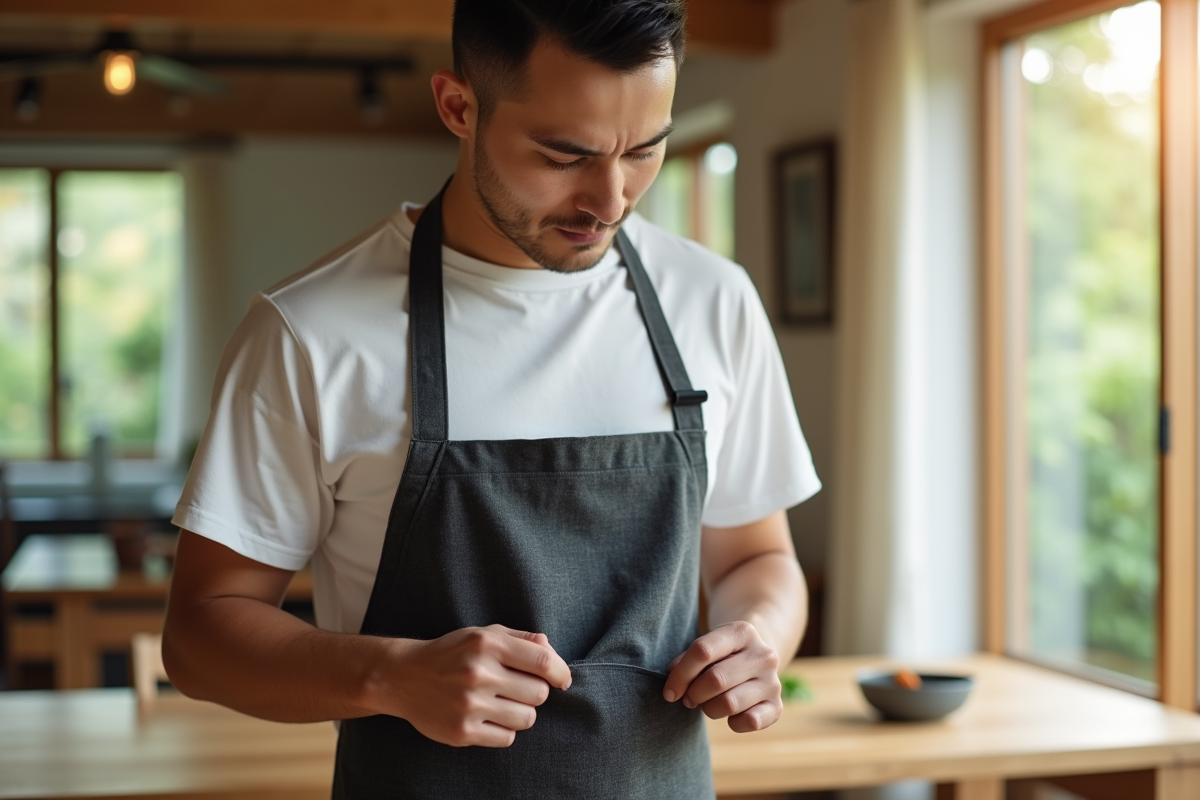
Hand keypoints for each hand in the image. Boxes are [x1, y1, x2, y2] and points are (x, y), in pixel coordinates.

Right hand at [378, 625, 571, 747]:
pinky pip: (507, 738)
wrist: (404, 677)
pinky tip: (489, 717)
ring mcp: (469, 705)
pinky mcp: (462, 731)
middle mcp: (479, 673)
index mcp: (488, 644)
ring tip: (503, 703)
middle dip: (536, 692)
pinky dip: (505, 729)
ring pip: (527, 718)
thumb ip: (522, 639)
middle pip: (539, 694)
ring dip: (522, 712)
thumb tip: (553, 652)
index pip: (543, 663)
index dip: (561, 673)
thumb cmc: (452, 653)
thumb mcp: (484, 634)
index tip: (562, 680)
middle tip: (519, 688)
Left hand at [662, 620, 781, 732]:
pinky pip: (750, 722)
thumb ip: (688, 661)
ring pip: (729, 703)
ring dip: (709, 709)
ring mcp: (773, 681)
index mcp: (743, 631)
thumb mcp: (708, 646)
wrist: (757, 658)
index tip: (669, 691)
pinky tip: (729, 715)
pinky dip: (733, 723)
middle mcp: (763, 655)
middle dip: (694, 694)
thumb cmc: (723, 654)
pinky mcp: (777, 706)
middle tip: (689, 698)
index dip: (680, 675)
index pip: (702, 651)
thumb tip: (674, 686)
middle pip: (716, 680)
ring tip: (707, 704)